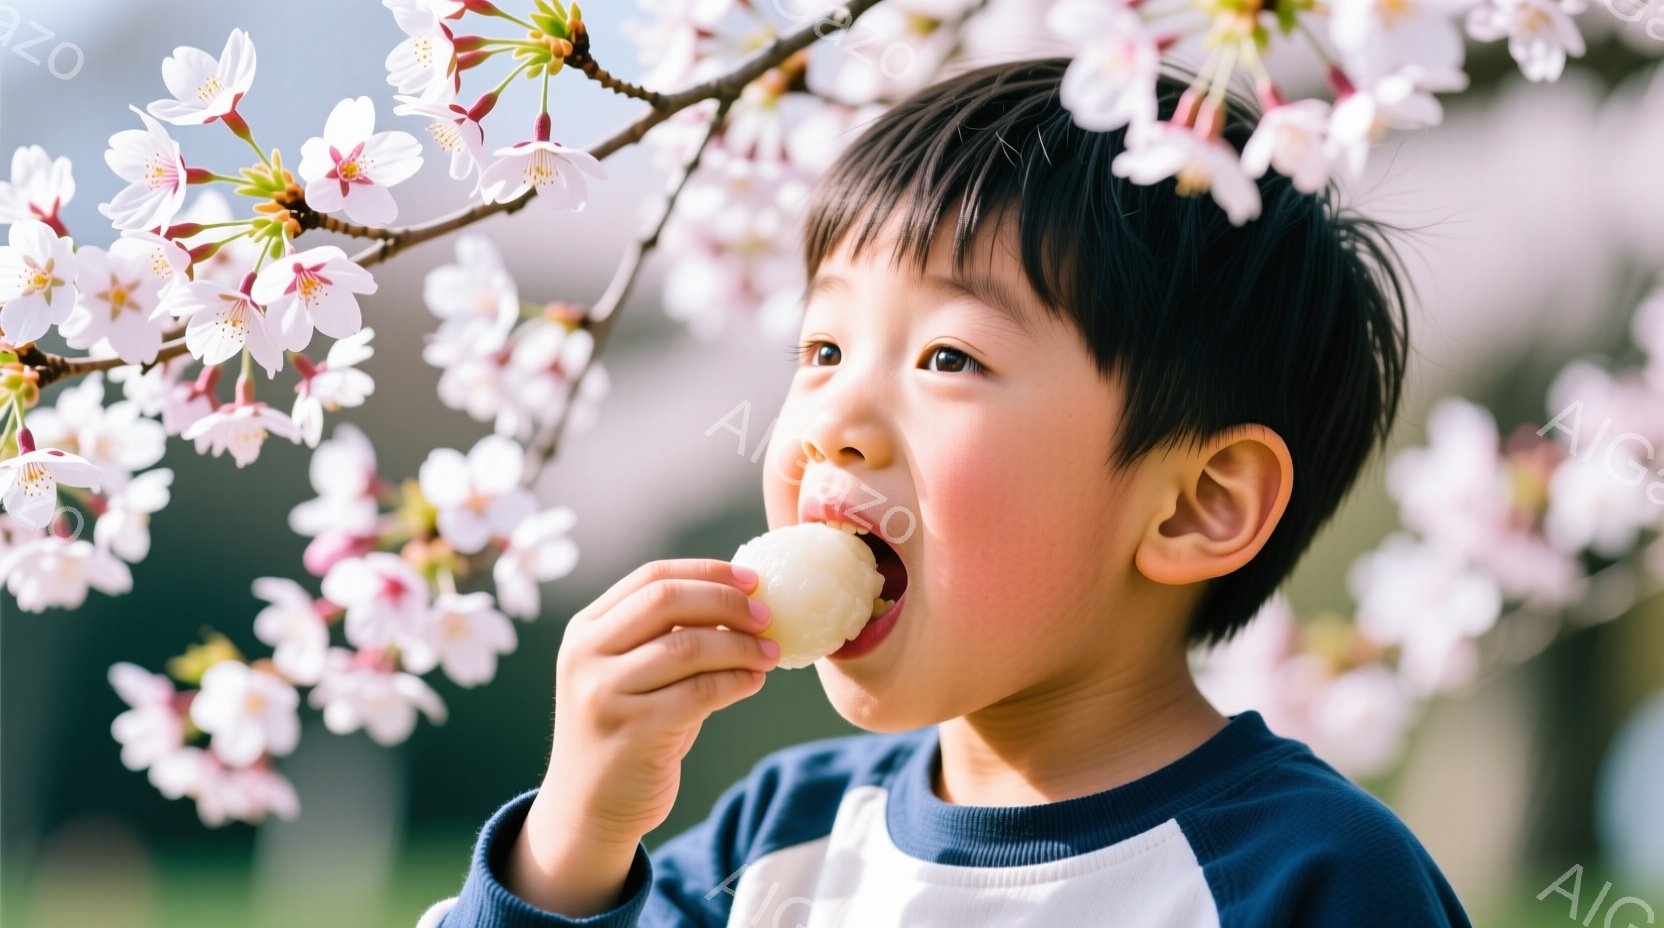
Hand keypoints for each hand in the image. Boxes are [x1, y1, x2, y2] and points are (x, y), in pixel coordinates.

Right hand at [542, 558, 778, 848]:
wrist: (589, 807)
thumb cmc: (626, 732)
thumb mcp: (632, 674)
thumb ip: (669, 637)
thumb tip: (742, 602)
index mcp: (585, 629)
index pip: (652, 577)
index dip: (707, 572)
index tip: (752, 580)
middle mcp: (586, 654)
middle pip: (668, 601)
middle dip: (727, 602)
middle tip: (767, 616)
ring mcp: (604, 692)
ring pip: (689, 646)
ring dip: (741, 646)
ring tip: (769, 654)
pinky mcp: (633, 731)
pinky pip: (700, 692)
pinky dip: (736, 681)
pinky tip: (753, 681)